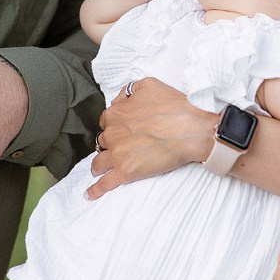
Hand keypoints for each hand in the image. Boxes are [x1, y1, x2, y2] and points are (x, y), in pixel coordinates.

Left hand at [87, 77, 215, 199]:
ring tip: (100, 169)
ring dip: (99, 165)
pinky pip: (104, 184)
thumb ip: (129, 91)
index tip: (121, 130)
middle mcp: (113, 133)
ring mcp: (118, 154)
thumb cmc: (174, 107)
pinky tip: (90, 195)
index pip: (106, 121)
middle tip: (119, 148)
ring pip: (99, 162)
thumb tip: (120, 99)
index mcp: (116, 114)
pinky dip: (95, 190)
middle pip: (104, 141)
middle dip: (110, 144)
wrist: (190, 128)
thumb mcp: (149, 85)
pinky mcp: (125, 171)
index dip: (114, 126)